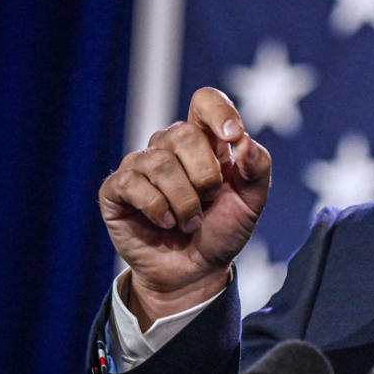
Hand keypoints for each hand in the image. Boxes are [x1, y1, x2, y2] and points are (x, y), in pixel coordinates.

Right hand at [98, 87, 270, 328]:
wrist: (197, 271)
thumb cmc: (223, 229)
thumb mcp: (252, 201)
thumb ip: (257, 168)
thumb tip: (245, 141)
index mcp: (206, 141)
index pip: (204, 101)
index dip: (218, 111)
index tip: (232, 135)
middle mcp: (170, 147)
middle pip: (183, 133)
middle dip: (205, 175)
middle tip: (210, 201)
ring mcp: (141, 166)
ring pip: (159, 162)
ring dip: (184, 200)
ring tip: (190, 221)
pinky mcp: (116, 190)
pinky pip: (132, 183)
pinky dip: (157, 207)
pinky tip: (165, 222)